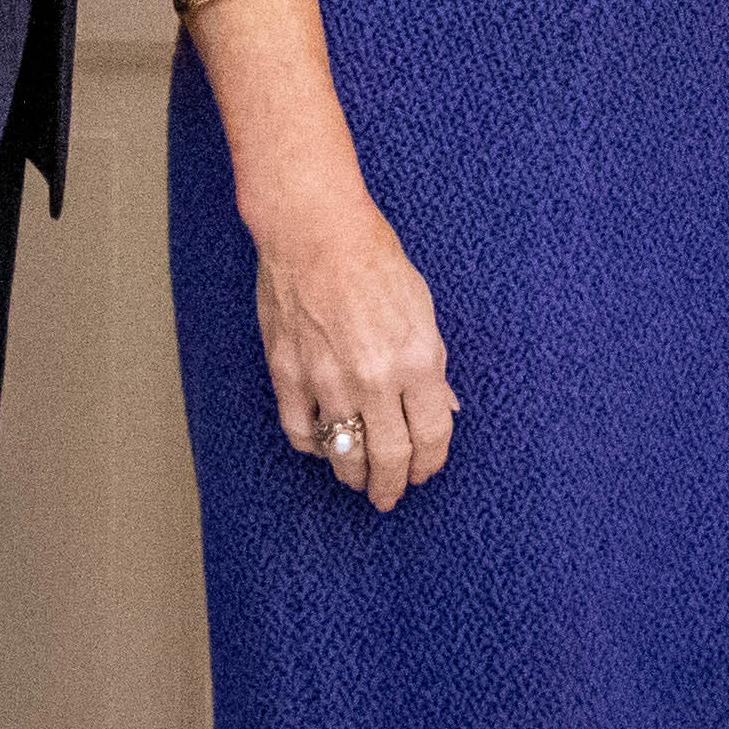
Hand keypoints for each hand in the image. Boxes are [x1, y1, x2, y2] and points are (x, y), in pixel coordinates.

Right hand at [251, 182, 458, 511]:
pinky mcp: (288, 375)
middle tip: (389, 496)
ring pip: (344, 455)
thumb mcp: (421, 309)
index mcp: (416, 360)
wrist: (315, 231)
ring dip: (354, 476)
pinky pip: (301, 434)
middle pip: (389, 458)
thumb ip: (430, 366)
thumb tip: (441, 409)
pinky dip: (315, 448)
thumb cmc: (374, 261)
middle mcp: (373, 378)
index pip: (430, 436)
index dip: (430, 463)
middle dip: (393, 486)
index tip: (425, 472)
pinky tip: (323, 446)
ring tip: (358, 480)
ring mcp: (327, 381)